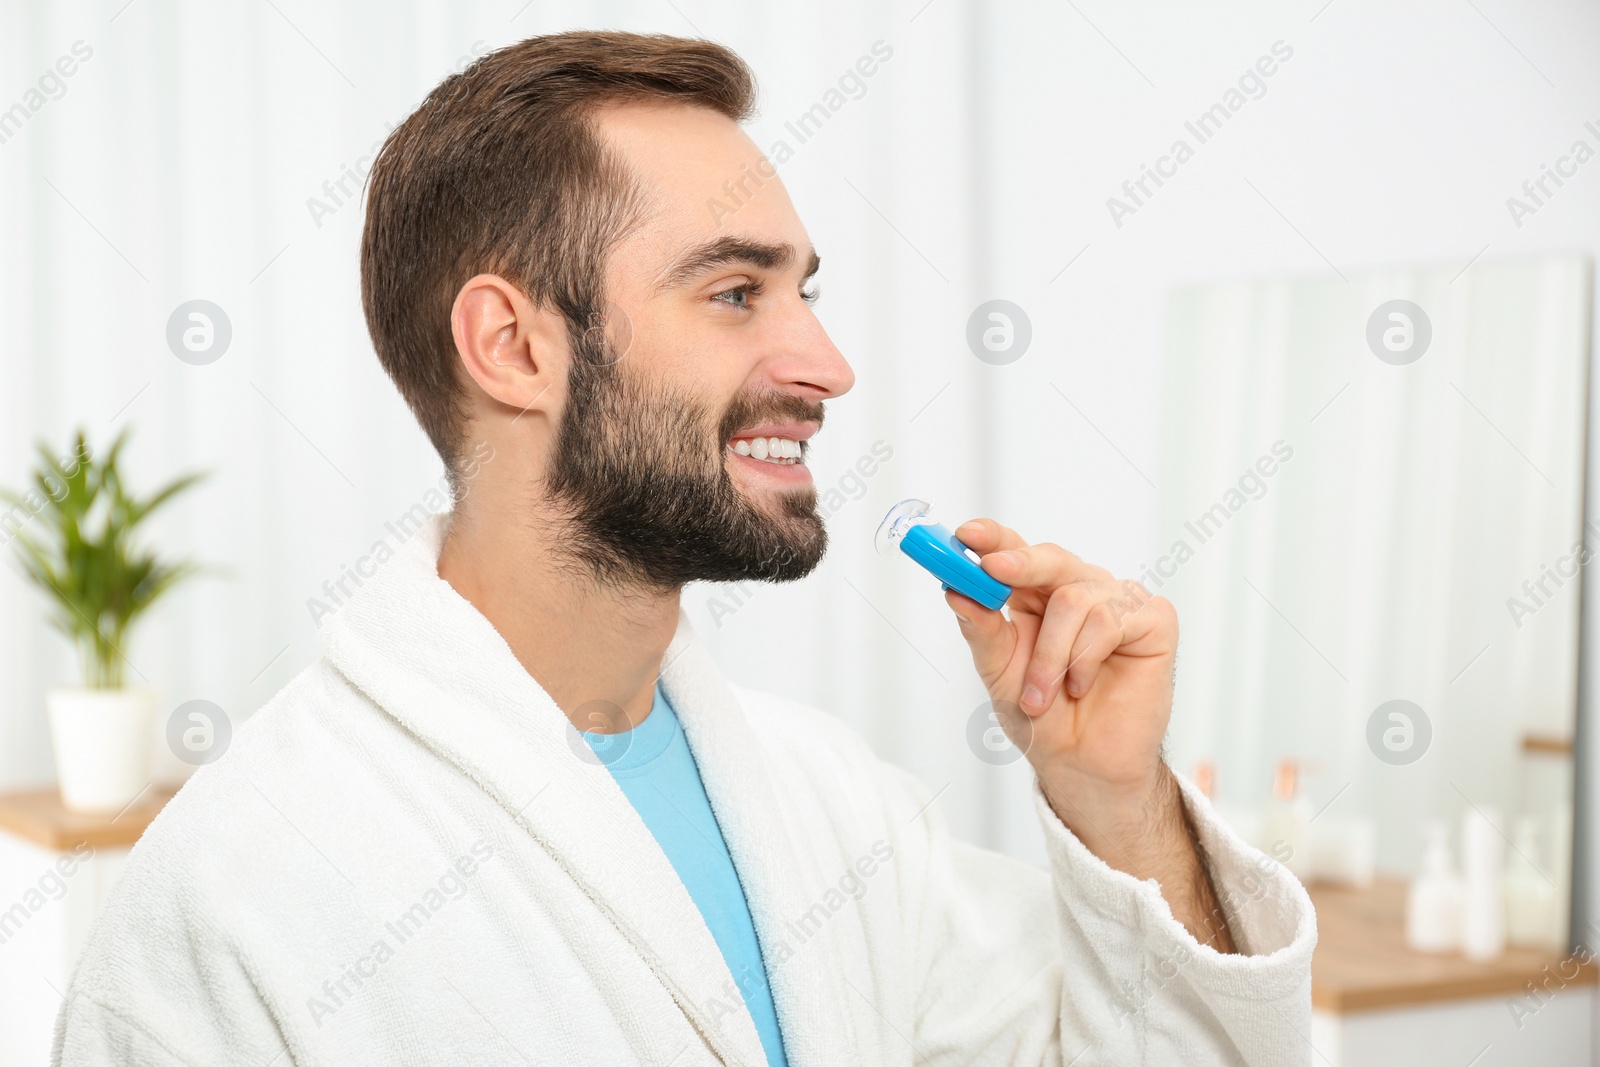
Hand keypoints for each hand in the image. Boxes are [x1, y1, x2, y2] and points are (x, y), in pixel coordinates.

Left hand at [944, 518, 1177, 830]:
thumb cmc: (1043, 717)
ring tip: (1041, 697)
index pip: (1014, 552)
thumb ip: (981, 629)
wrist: (1082, 765)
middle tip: (990, 571)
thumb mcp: (999, 672)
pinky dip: (1085, 659)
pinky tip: (1082, 686)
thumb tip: (956, 589)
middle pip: (1049, 559)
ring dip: (1050, 655)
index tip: (965, 534)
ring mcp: (1118, 602)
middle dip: (1017, 564)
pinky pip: (1110, 620)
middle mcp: (1078, 590)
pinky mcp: (1152, 620)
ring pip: (1073, 598)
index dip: (991, 539)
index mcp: (1036, 596)